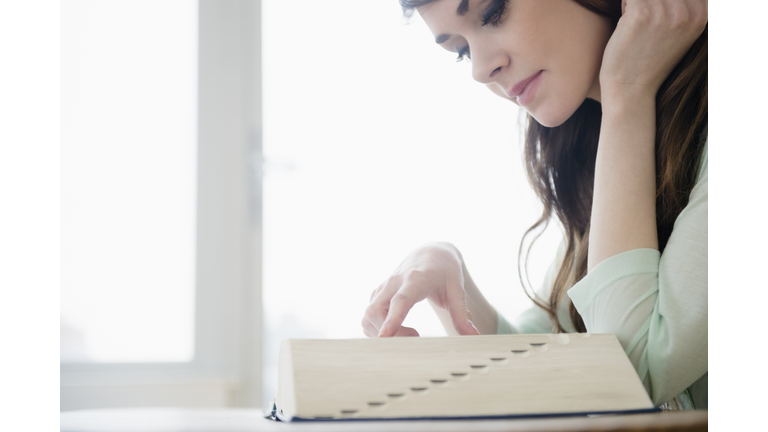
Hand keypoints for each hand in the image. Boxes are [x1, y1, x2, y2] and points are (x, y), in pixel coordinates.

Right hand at [361, 242, 479, 337]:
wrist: (430, 253)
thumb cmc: (445, 270)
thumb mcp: (457, 289)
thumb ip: (462, 314)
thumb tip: (473, 336)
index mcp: (416, 279)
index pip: (400, 300)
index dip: (392, 319)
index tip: (384, 337)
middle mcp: (394, 282)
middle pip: (376, 311)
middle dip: (388, 333)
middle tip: (415, 337)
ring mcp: (383, 288)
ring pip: (368, 315)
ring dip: (381, 333)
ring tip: (411, 334)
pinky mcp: (377, 294)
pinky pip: (368, 317)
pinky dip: (376, 329)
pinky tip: (397, 331)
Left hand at [599, 0, 706, 101]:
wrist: (631, 90)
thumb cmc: (649, 61)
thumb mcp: (678, 33)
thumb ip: (682, 9)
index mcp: (701, 14)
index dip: (665, 2)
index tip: (655, 21)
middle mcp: (687, 12)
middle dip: (649, 2)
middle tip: (643, 22)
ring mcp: (665, 12)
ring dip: (637, 3)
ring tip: (636, 26)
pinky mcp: (641, 14)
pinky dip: (625, 6)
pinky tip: (626, 26)